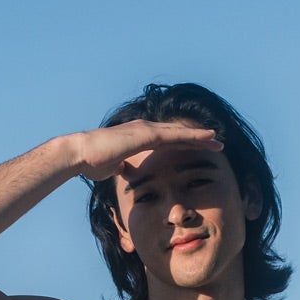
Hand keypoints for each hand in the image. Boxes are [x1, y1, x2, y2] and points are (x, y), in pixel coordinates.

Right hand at [73, 119, 221, 183]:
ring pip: (180, 132)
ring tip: (218, 140)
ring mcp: (146, 129)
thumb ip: (121, 166)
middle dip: (197, 138)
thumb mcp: (112, 166)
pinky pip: (175, 135)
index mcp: (138, 136)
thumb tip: (123, 170)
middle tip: (216, 142)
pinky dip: (193, 136)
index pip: (167, 140)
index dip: (184, 143)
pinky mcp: (147, 134)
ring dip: (200, 136)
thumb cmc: (92, 161)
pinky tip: (206, 138)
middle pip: (177, 134)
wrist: (81, 153)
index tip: (199, 148)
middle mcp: (145, 128)